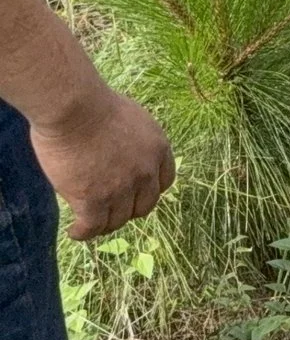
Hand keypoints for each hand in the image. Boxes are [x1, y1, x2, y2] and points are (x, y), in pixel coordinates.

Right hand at [30, 83, 174, 240]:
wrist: (74, 108)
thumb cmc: (94, 106)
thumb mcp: (132, 120)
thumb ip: (134, 141)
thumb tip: (123, 153)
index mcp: (158, 149)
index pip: (164, 183)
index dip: (148, 192)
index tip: (134, 196)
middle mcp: (146, 172)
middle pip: (144, 206)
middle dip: (128, 210)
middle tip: (110, 211)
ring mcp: (121, 188)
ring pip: (118, 220)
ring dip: (104, 224)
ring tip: (90, 223)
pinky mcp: (94, 200)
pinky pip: (93, 228)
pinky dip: (84, 233)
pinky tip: (75, 231)